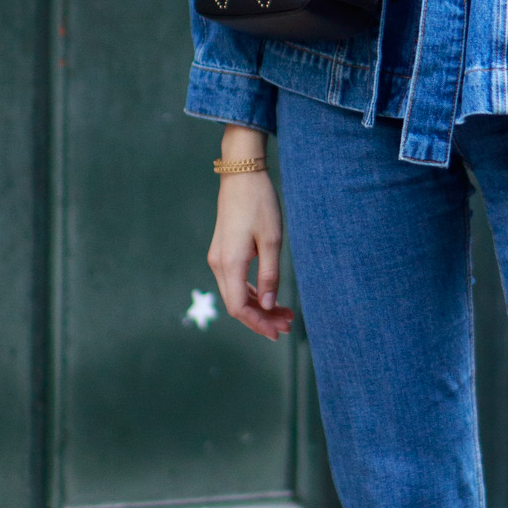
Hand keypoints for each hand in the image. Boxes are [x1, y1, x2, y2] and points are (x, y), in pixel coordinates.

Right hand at [207, 130, 294, 341]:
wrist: (241, 174)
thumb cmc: (259, 204)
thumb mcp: (272, 240)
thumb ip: (270, 274)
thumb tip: (267, 305)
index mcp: (229, 263)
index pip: (239, 307)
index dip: (258, 324)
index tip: (279, 333)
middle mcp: (218, 264)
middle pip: (237, 304)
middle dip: (262, 318)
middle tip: (289, 324)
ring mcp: (219, 258)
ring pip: (236, 294)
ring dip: (259, 306)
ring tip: (285, 313)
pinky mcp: (223, 252)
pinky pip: (235, 281)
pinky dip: (252, 292)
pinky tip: (269, 296)